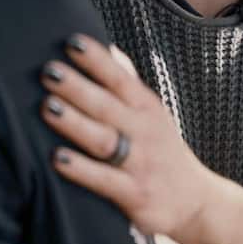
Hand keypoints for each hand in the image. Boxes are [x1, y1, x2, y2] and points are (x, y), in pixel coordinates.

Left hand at [40, 35, 219, 237]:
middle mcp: (145, 131)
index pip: (120, 78)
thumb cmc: (162, 150)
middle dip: (77, 87)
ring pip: (104, 140)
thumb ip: (129, 82)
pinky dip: (81, 170)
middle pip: (107, 105)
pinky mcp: (135, 195)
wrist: (195, 201)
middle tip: (49, 71)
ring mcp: (140, 163)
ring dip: (75, 122)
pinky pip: (105, 180)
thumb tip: (108, 48)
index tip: (72, 42)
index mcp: (146, 108)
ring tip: (47, 106)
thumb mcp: (152, 112)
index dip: (97, 60)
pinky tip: (57, 159)